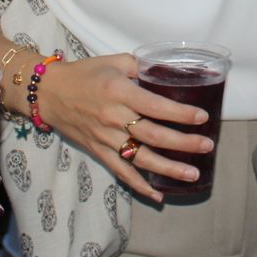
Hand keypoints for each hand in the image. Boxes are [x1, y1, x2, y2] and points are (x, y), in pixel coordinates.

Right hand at [38, 54, 212, 201]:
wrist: (49, 93)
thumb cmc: (85, 74)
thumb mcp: (114, 62)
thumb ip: (141, 67)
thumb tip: (169, 72)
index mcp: (118, 92)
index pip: (155, 105)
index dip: (180, 113)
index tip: (202, 117)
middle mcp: (113, 117)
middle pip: (153, 135)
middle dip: (183, 143)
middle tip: (207, 147)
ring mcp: (105, 138)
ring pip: (140, 158)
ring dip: (168, 168)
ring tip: (193, 175)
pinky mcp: (99, 152)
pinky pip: (121, 172)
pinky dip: (140, 186)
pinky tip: (158, 195)